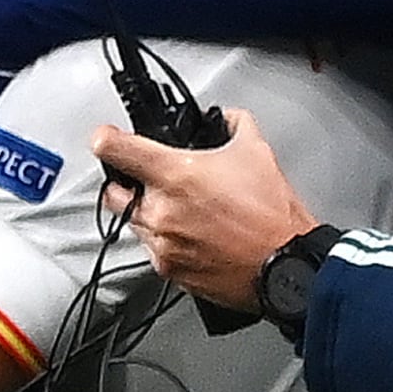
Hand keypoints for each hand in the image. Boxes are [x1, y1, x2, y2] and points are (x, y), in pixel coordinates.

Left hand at [92, 109, 318, 311]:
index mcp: (173, 175)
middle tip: (146, 180)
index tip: (107, 138)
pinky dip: (166, 242)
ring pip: (133, 224)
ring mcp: (162, 244)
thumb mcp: (257, 152)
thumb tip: (227, 119)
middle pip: (112, 192)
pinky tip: (193, 236)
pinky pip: (154, 252)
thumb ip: (235, 125)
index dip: (105, 139)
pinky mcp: (170, 272)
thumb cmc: (273, 217)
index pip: (113, 149)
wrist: (287, 267)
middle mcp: (159, 210)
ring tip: (183, 212)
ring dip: (148, 214)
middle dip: (124, 184)